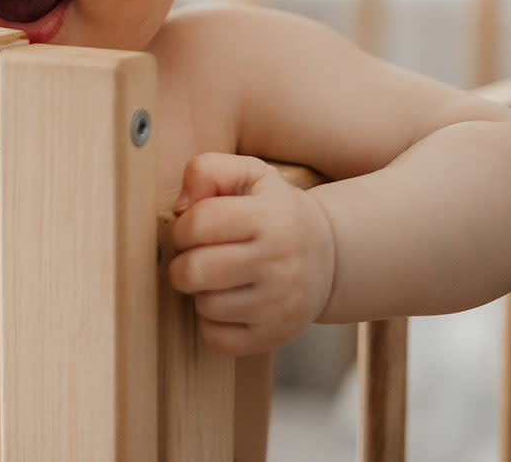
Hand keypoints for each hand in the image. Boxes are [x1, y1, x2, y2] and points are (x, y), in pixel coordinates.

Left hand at [166, 153, 335, 355]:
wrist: (330, 255)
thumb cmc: (275, 211)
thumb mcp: (250, 174)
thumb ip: (207, 171)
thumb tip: (180, 207)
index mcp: (271, 217)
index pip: (200, 223)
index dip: (182, 227)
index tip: (191, 230)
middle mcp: (280, 262)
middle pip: (195, 270)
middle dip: (182, 263)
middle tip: (195, 257)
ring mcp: (281, 303)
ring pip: (204, 305)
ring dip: (199, 292)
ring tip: (216, 278)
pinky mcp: (277, 335)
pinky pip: (217, 338)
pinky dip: (211, 323)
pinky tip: (226, 303)